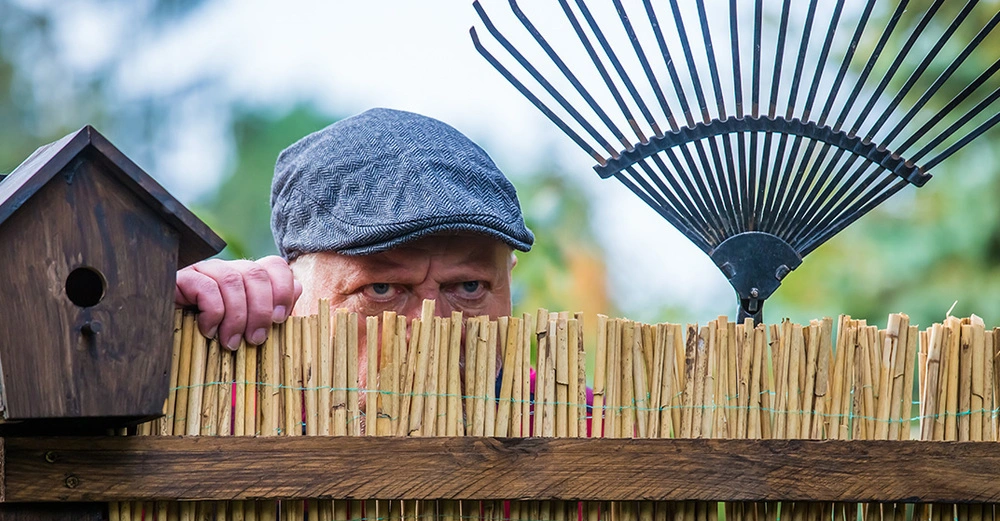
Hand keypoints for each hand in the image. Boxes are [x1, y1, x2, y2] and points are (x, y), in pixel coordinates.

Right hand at [175, 256, 302, 349]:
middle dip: (261, 309)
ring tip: (232, 343)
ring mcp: (203, 272)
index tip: (280, 319)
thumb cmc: (212, 340)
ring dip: (237, 316)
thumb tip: (298, 287)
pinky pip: (205, 287)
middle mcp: (226, 269)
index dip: (283, 288)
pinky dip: (213, 312)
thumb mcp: (247, 328)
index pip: (274, 265)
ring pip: (231, 279)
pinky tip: (209, 332)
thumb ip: (273, 309)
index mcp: (246, 278)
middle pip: (255, 272)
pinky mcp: (180, 280)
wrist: (163, 342)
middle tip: (256, 340)